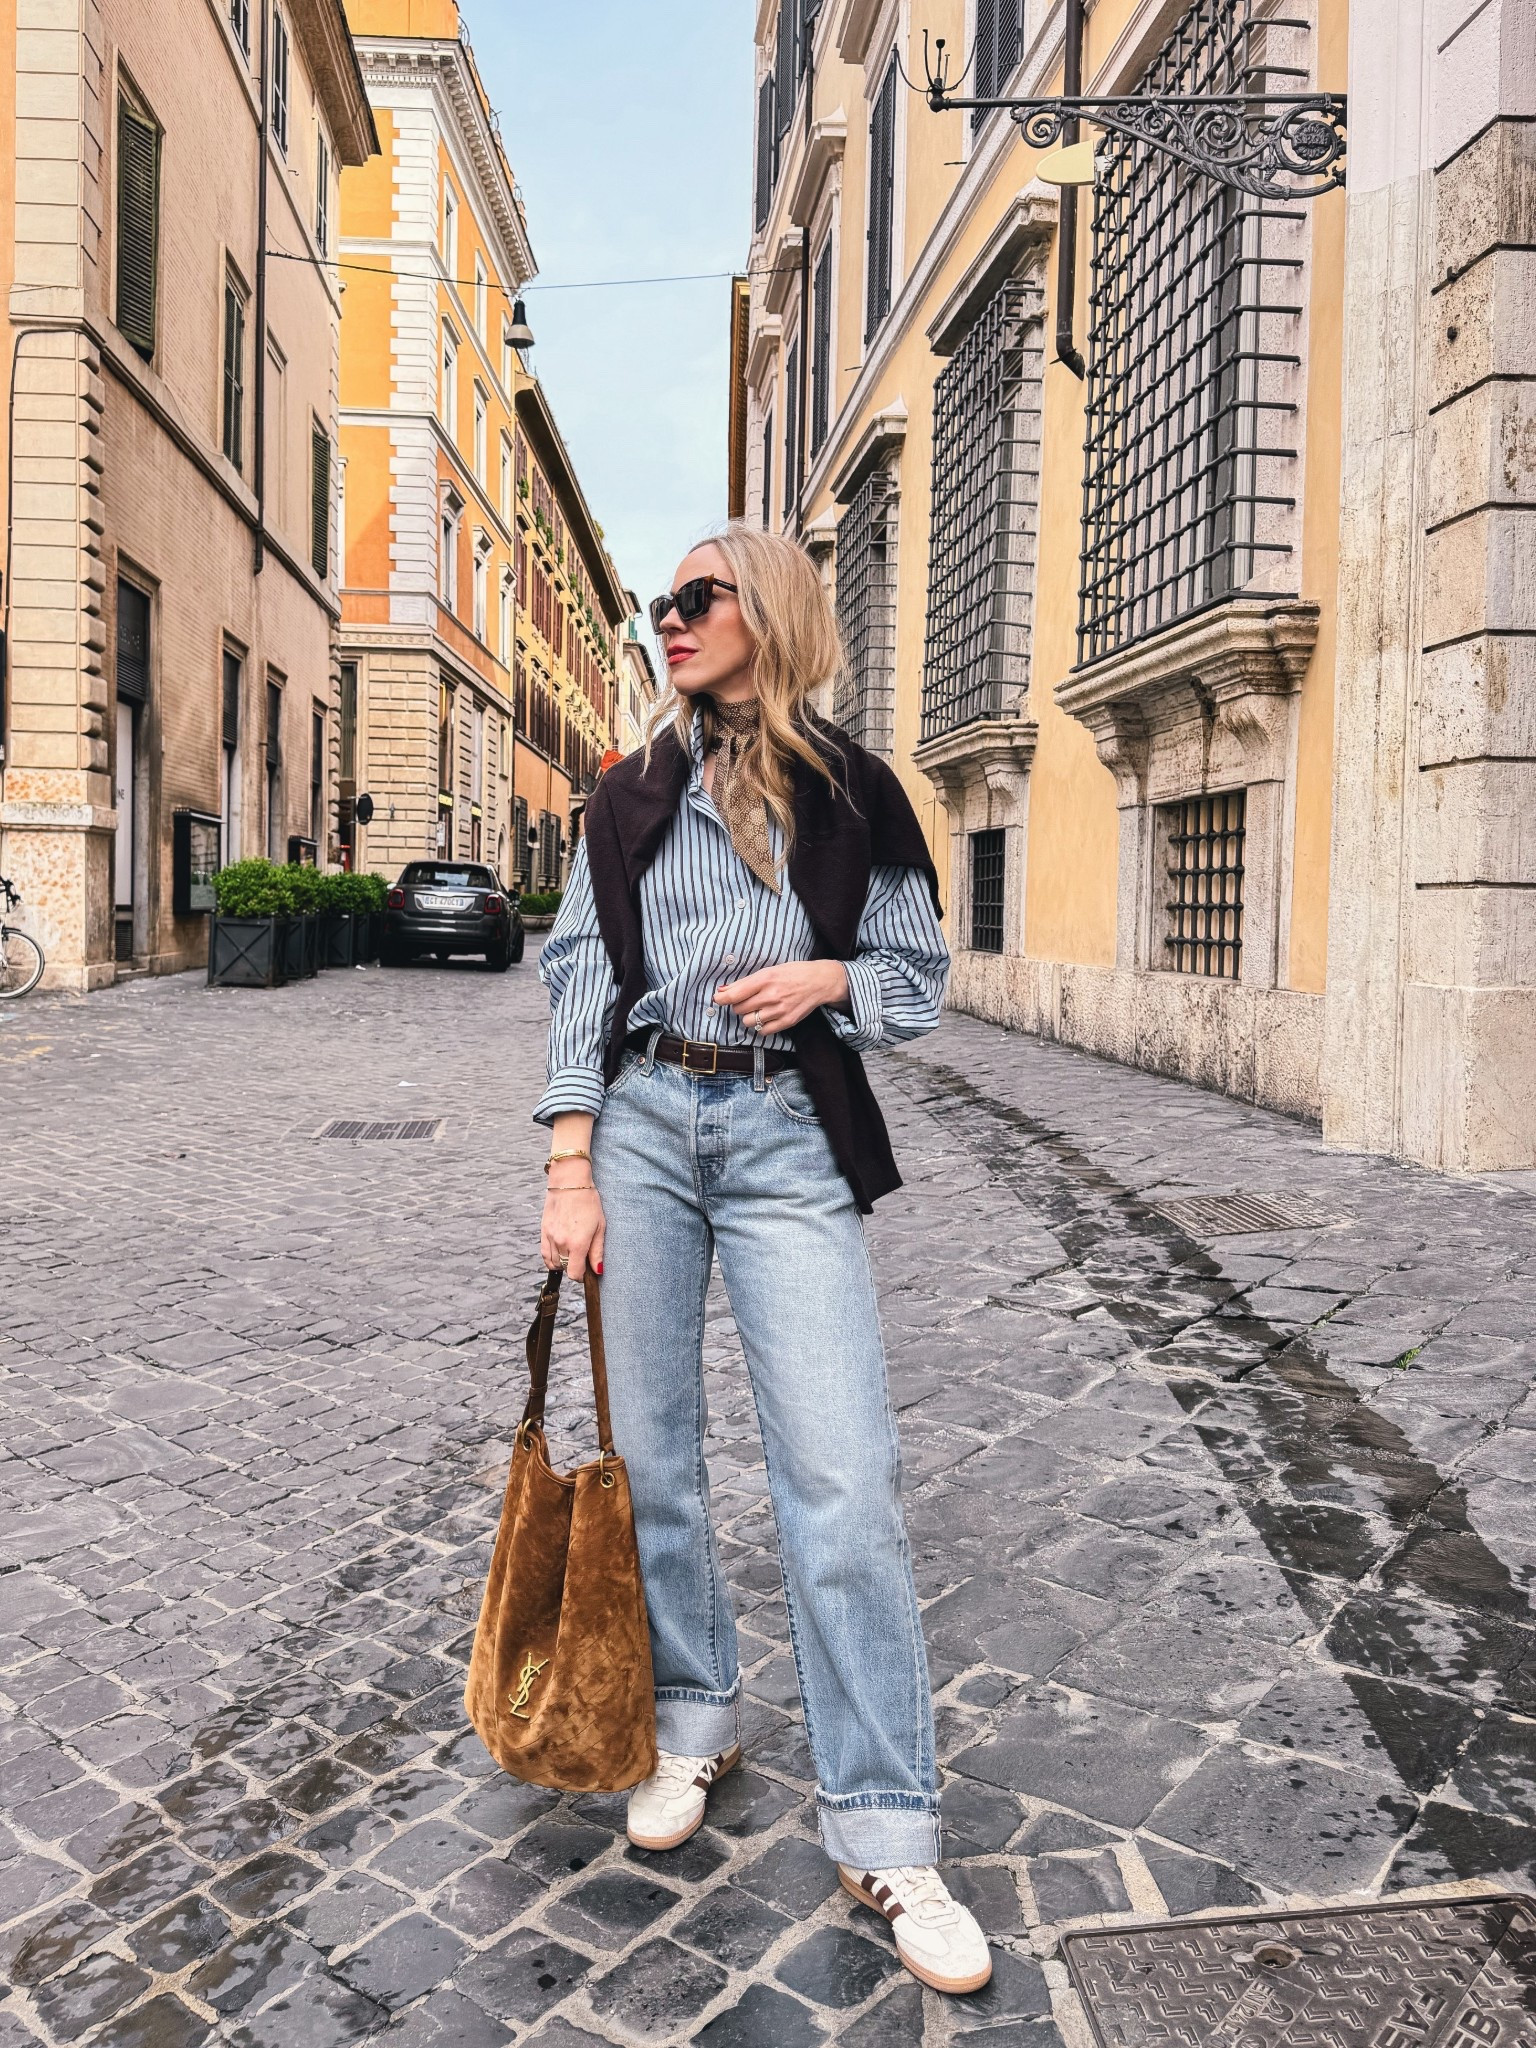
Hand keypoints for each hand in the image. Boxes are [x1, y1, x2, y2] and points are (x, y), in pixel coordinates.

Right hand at [541, 1183, 605, 1280]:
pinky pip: (544, 1254)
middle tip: (583, 1256)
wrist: (569, 1182)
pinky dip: (552, 1258)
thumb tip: (598, 1270)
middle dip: (575, 1267)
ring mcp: (550, 1237)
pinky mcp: (543, 1232)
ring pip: (554, 1263)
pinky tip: (560, 1252)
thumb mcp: (600, 1226)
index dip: (582, 1276)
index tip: (587, 1270)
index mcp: (577, 1243)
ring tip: (572, 1251)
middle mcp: (561, 1243)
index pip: (575, 1274)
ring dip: (563, 1262)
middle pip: (565, 1269)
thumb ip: (597, 1251)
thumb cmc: (588, 1202)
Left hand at [714, 959, 848, 1035]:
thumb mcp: (769, 971)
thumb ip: (745, 982)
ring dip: (749, 1017)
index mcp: (765, 979)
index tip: (719, 999)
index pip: (735, 994)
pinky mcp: (787, 1021)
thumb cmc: (792, 973)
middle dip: (738, 1006)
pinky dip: (760, 1027)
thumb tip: (722, 991)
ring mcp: (779, 1010)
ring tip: (757, 1010)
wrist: (819, 982)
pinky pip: (763, 1031)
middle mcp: (771, 995)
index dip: (722, 998)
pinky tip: (766, 1017)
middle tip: (747, 1001)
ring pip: (748, 1022)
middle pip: (739, 1009)